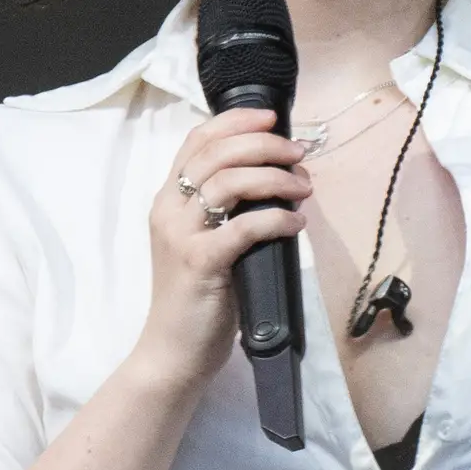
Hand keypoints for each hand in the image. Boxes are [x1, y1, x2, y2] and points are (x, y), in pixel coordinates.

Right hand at [131, 108, 311, 388]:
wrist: (172, 351)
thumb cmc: (196, 299)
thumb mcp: (203, 243)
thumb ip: (225, 212)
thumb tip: (277, 182)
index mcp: (167, 201)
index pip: (196, 141)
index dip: (235, 121)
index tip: (271, 118)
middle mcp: (168, 211)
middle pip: (216, 153)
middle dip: (264, 145)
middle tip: (298, 155)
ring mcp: (181, 236)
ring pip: (228, 182)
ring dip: (274, 178)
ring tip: (303, 188)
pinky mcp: (201, 263)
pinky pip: (243, 227)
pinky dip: (276, 218)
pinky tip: (295, 222)